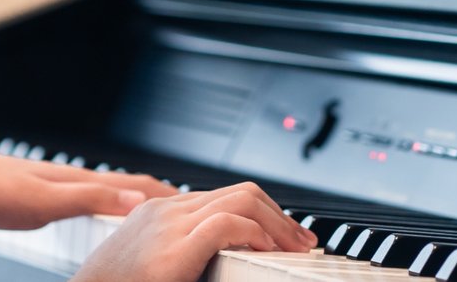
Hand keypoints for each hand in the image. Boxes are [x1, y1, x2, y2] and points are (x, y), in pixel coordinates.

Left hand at [0, 143, 180, 229]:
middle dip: (156, 197)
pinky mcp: (33, 198)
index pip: (135, 187)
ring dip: (129, 202)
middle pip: (123, 188)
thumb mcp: (43, 203)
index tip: (199, 202)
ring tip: (149, 212)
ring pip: (101, 195)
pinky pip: (78, 203)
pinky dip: (98, 209)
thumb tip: (139, 203)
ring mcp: (51, 187)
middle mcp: (69, 180)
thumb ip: (90, 201)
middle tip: (186, 206)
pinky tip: (89, 215)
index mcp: (77, 182)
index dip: (168, 195)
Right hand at [73, 182, 315, 281]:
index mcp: (162, 213)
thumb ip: (184, 251)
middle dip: (280, 215)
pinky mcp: (173, 249)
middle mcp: (166, 211)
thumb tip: (222, 256)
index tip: (285, 235)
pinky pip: (227, 224)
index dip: (264, 213)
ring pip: (240, 200)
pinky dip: (256, 234)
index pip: (226, 196)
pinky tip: (267, 251)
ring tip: (296, 247)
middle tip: (302, 240)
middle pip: (240, 193)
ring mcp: (168, 226)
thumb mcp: (154, 262)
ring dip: (278, 223)